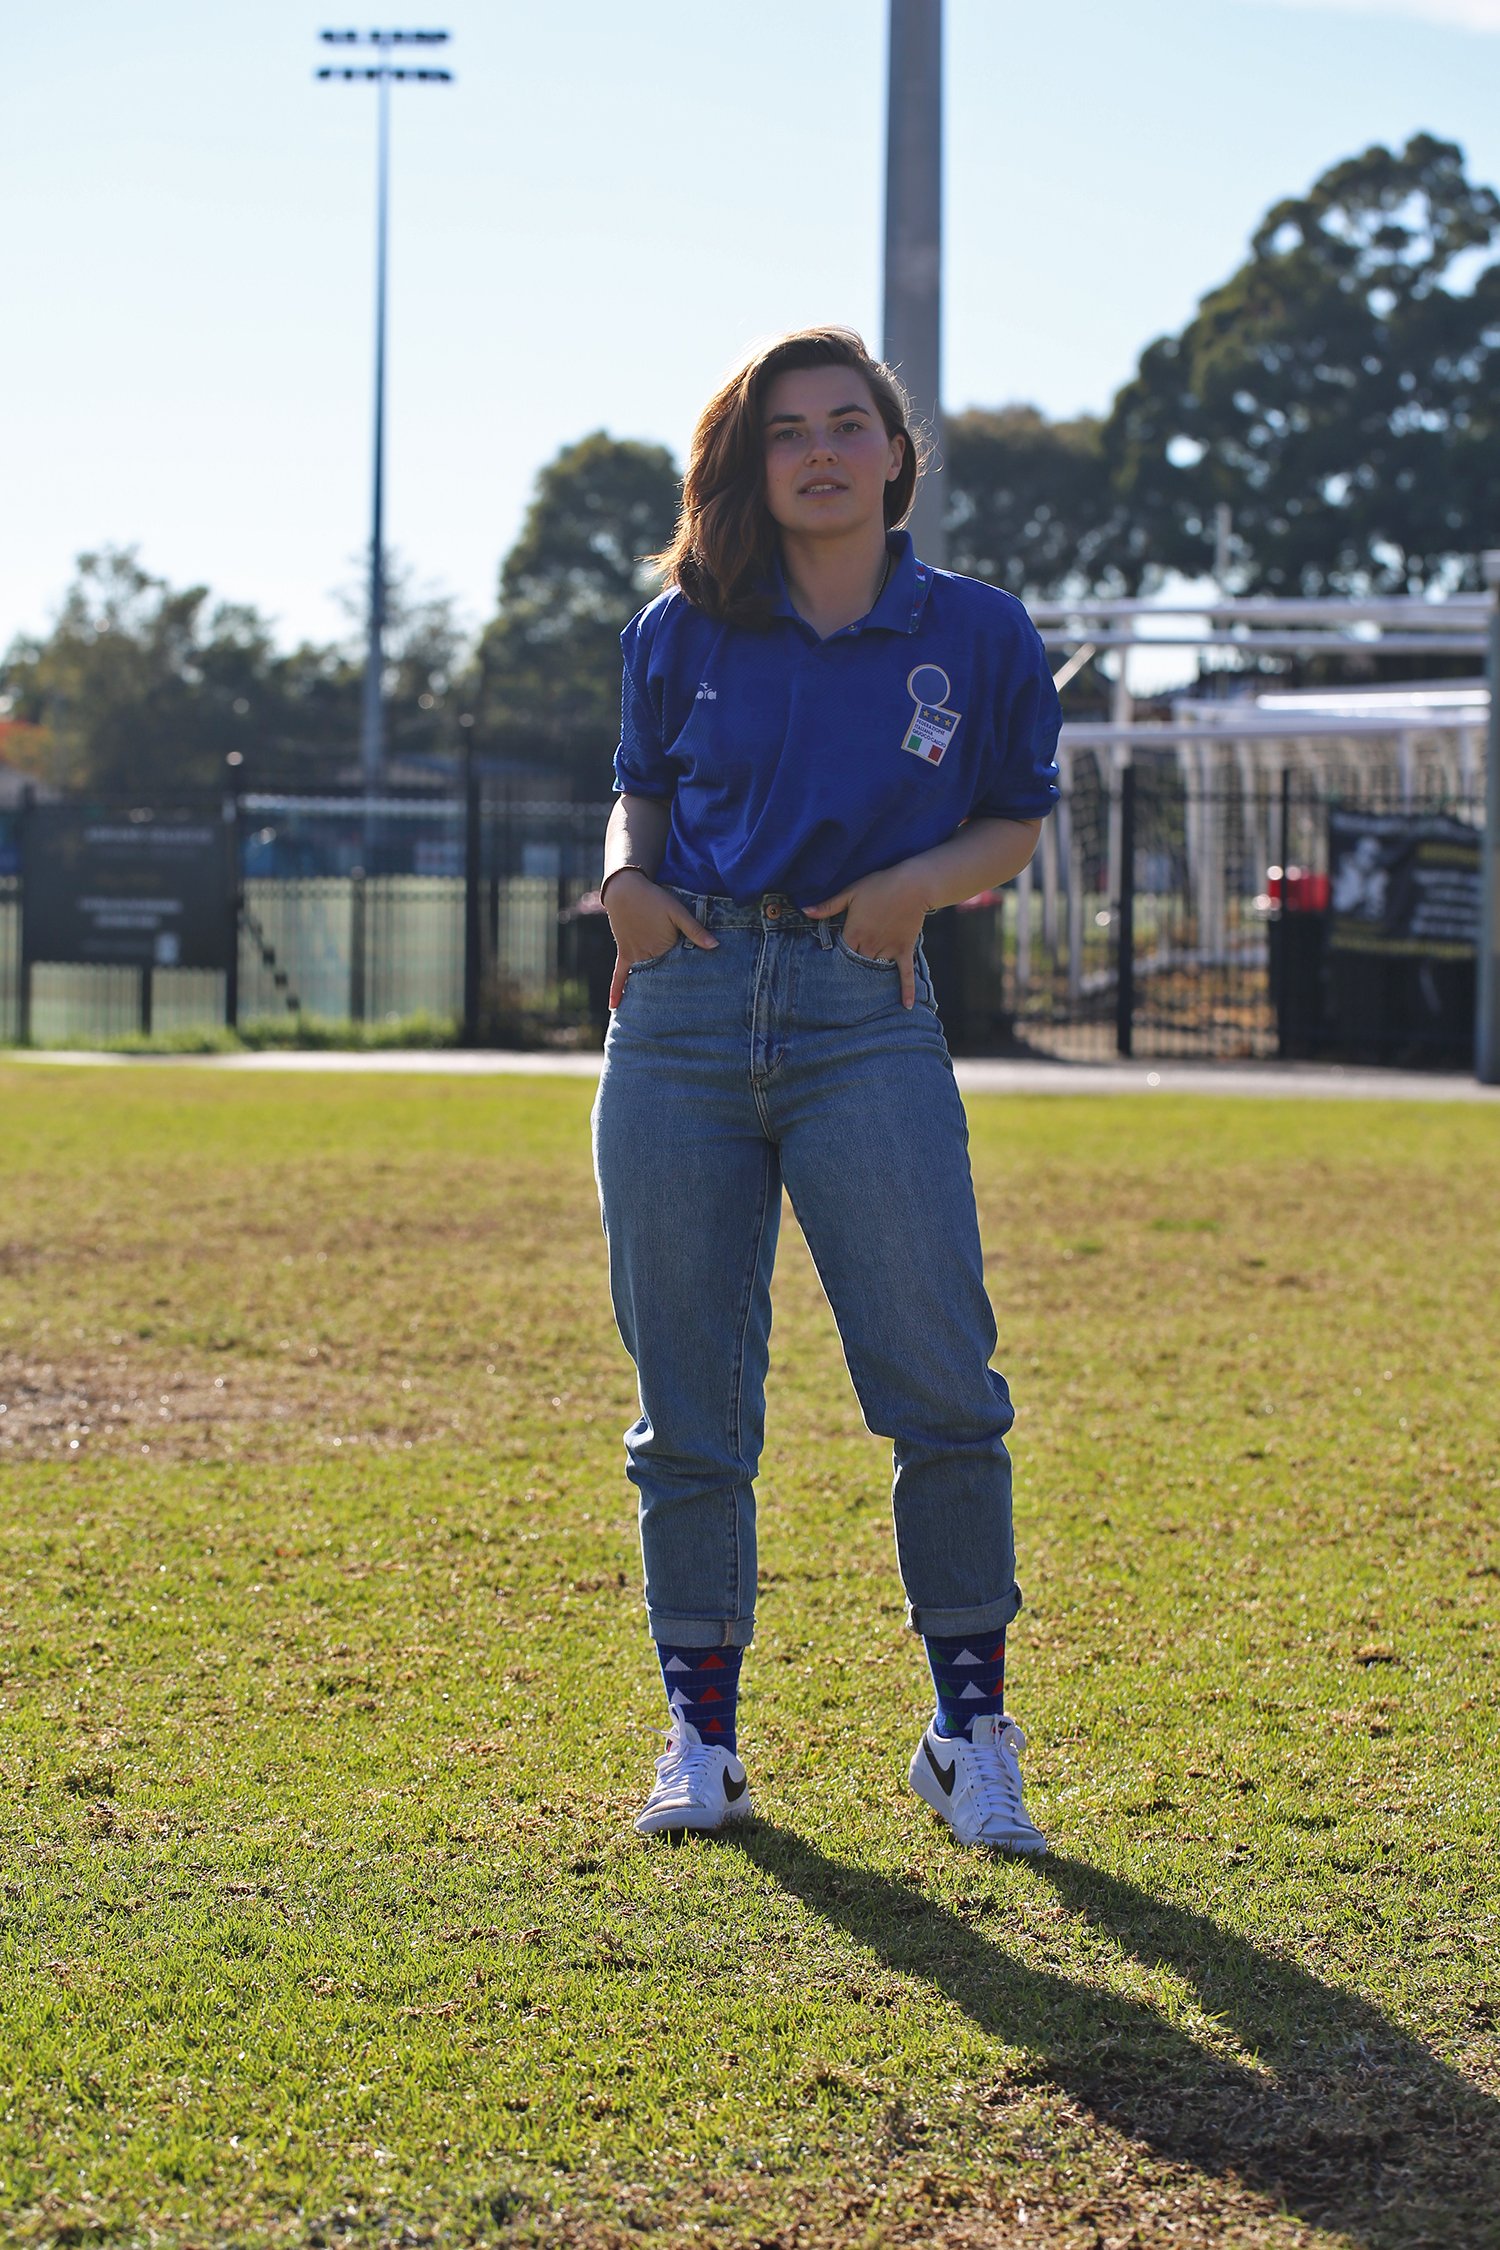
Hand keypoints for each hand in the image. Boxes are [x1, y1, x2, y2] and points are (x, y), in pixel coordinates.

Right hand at [604, 873, 716, 1007]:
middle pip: (661, 978)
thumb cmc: (655, 899)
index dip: (687, 981)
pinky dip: (617, 990)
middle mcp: (647, 955)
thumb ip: (695, 929)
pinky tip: (615, 1007)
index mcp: (663, 947)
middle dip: (669, 994)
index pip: (678, 970)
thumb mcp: (678, 912)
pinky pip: (619, 975)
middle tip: (679, 1016)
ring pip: (643, 979)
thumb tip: (715, 945)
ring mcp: (634, 955)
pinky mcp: (624, 952)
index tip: (697, 1000)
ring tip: (654, 1017)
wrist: (626, 889)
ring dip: (647, 996)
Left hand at [804, 865, 927, 1009]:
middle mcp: (870, 945)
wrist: (912, 884)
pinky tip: (907, 1005)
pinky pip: (906, 973)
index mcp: (854, 933)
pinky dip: (907, 990)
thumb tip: (804, 911)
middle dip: (850, 972)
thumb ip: (828, 906)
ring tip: (862, 993)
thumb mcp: (850, 892)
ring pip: (876, 971)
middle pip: (856, 965)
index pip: (840, 954)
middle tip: (842, 984)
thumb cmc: (879, 885)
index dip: (834, 960)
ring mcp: (888, 949)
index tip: (828, 967)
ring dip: (870, 980)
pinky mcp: (904, 949)